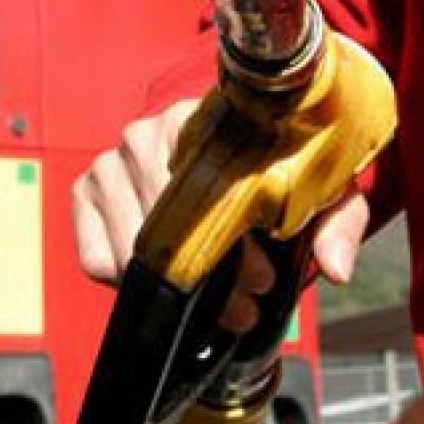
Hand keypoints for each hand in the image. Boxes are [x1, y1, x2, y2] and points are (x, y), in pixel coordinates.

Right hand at [72, 98, 369, 334]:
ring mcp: (111, 160)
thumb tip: (336, 269)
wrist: (234, 149)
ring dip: (171, 287)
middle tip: (243, 305)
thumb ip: (338, 223)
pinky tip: (165, 280)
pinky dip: (127, 283)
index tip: (262, 282)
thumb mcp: (321, 190)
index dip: (236, 249)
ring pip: (130, 247)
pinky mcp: (85, 190)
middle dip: (208, 277)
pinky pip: (96, 257)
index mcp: (202, 118)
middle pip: (165, 225)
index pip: (206, 190)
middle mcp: (147, 132)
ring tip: (214, 302)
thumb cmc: (278, 170)